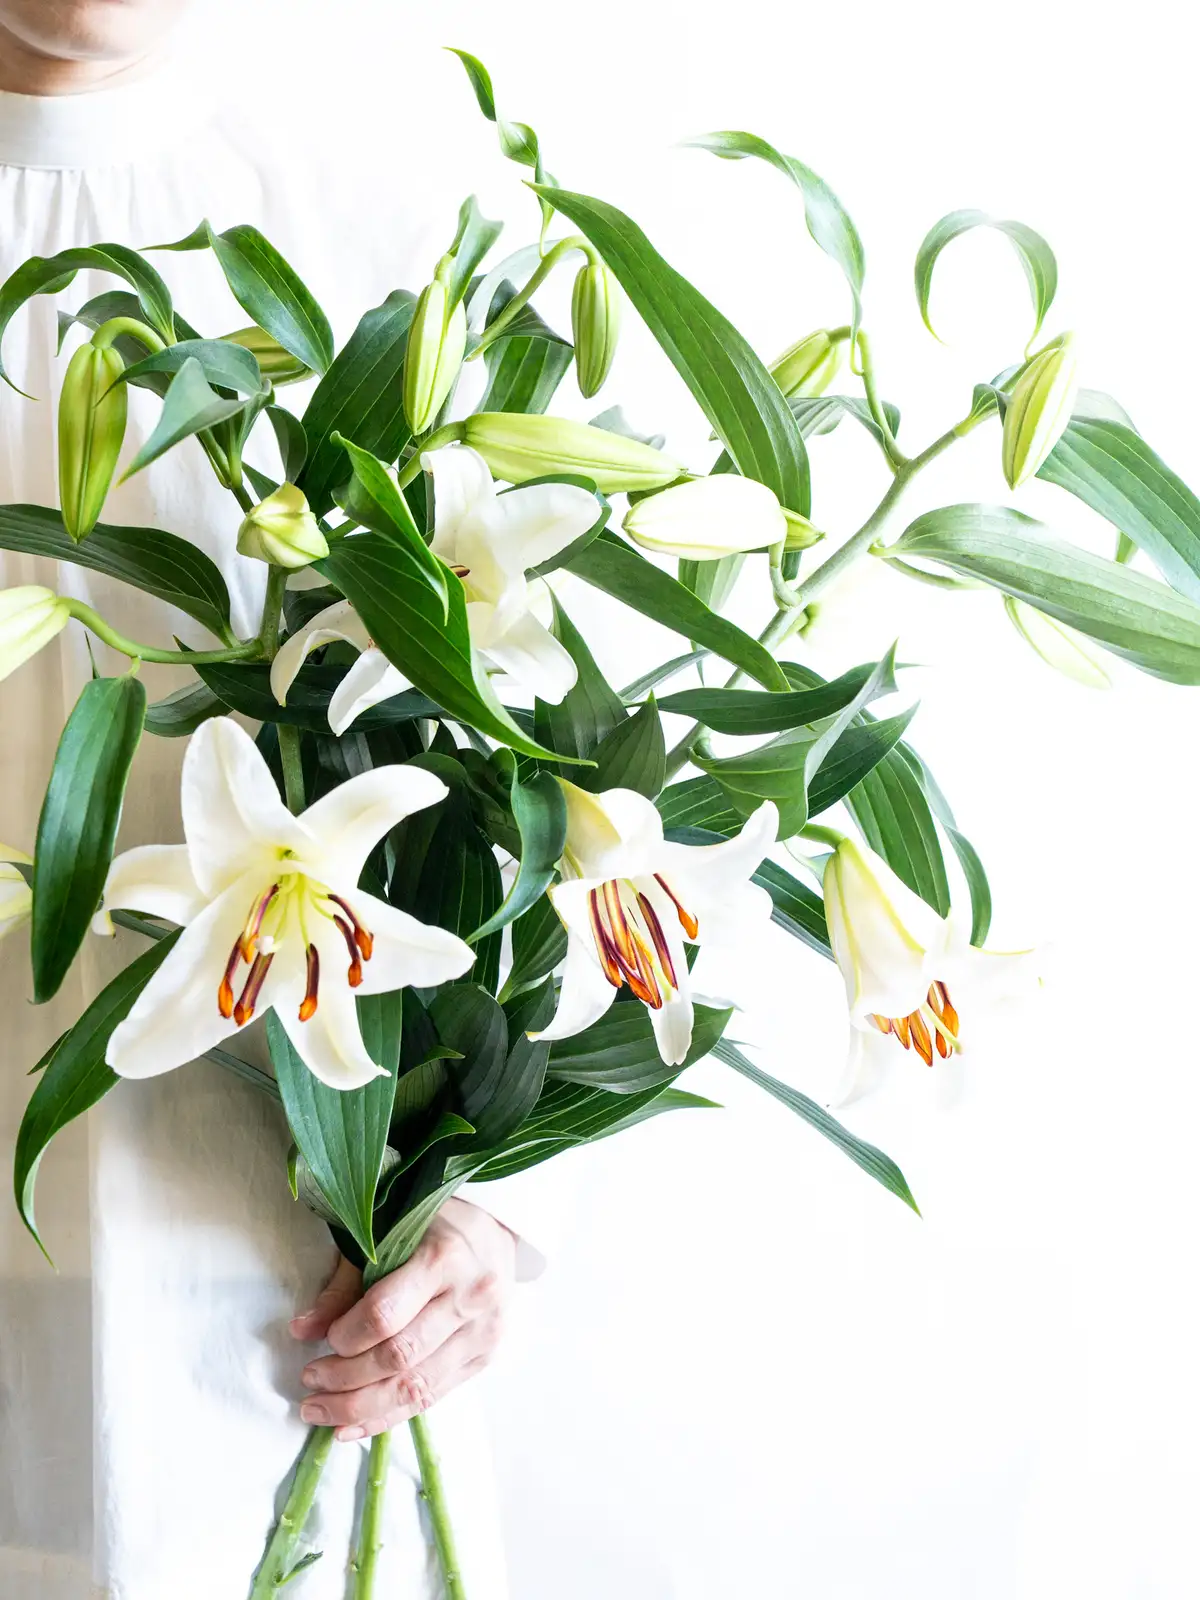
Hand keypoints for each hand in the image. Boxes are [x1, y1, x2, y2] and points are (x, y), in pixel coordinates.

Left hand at [289, 1198, 516, 1441]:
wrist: (494, 1230)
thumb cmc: (432, 1226)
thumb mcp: (385, 1239)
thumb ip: (345, 1286)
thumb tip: (301, 1331)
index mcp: (444, 1257)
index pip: (385, 1314)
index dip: (346, 1335)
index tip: (323, 1340)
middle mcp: (470, 1298)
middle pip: (399, 1357)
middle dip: (346, 1379)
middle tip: (309, 1383)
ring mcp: (483, 1332)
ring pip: (415, 1388)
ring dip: (361, 1409)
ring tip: (320, 1411)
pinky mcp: (486, 1358)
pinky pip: (432, 1398)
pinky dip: (388, 1417)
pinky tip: (352, 1425)